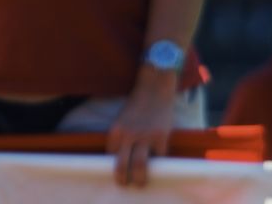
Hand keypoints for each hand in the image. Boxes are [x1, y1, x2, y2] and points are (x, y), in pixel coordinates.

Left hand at [106, 71, 178, 186]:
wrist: (155, 87)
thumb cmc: (138, 102)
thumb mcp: (123, 117)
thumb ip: (122, 133)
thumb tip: (122, 151)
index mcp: (116, 129)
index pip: (110, 153)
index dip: (113, 160)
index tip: (117, 165)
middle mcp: (128, 135)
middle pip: (121, 164)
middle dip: (121, 177)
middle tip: (123, 183)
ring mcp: (145, 137)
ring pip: (140, 166)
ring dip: (139, 179)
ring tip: (139, 183)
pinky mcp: (161, 137)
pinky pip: (159, 157)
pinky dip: (158, 161)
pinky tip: (158, 162)